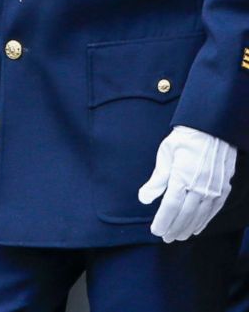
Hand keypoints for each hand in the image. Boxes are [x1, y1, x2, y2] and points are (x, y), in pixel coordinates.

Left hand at [138, 125, 236, 242]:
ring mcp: (213, 189)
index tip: (155, 231)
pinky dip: (204, 221)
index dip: (163, 221)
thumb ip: (156, 180)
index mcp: (182, 177)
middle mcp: (199, 186)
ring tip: (178, 236)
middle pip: (185, 215)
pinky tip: (196, 228)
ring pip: (200, 215)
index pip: (171, 206)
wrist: (212, 129)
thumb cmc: (184, 139)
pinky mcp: (223, 189)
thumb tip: (144, 199)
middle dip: (174, 228)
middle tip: (165, 238)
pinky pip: (213, 210)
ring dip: (188, 228)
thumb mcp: (165, 154)